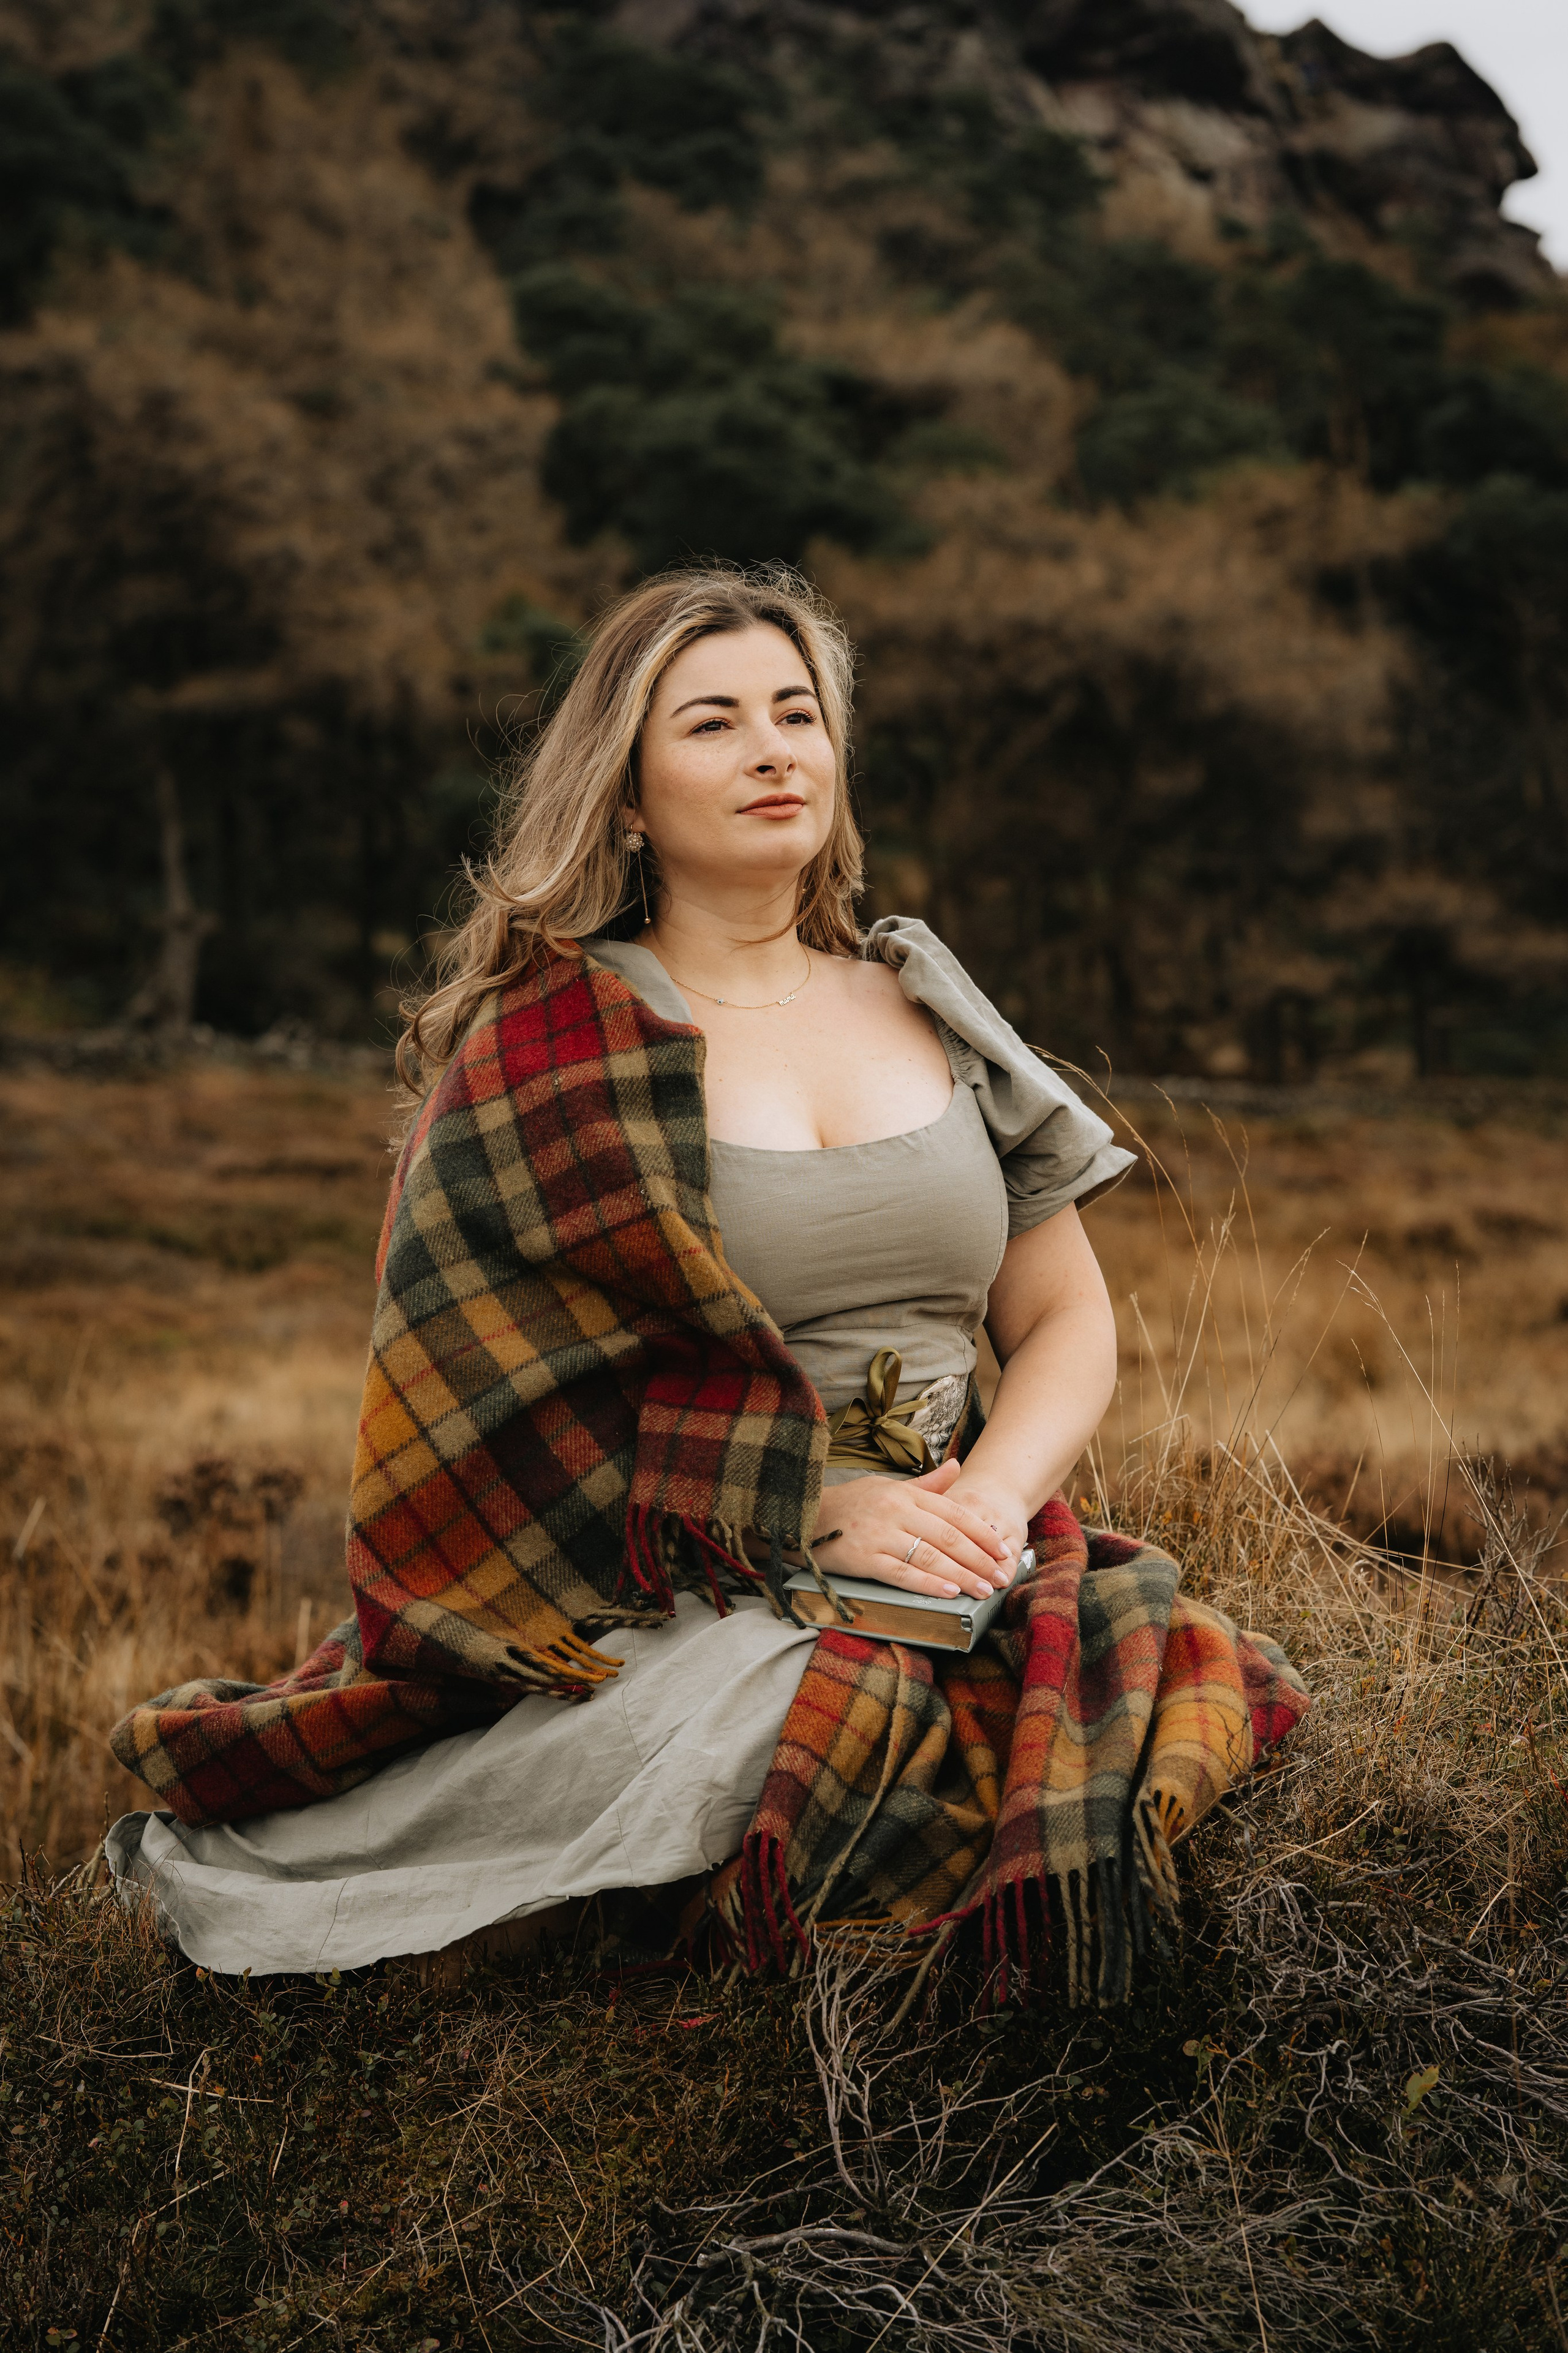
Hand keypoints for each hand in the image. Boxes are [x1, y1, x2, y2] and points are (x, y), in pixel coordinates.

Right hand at [810, 1459, 1016, 1600]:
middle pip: (947, 1536)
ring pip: (929, 1556)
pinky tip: (949, 1592)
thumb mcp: (889, 1487)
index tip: (1004, 1551)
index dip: (982, 1534)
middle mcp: (895, 1511)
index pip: (954, 1513)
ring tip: (984, 1590)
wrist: (803, 1515)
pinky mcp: (862, 1558)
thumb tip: (958, 1467)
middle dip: (980, 1559)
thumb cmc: (851, 1504)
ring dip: (962, 1575)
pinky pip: (900, 1572)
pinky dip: (927, 1583)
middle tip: (1002, 1577)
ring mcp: (878, 1535)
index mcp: (905, 1494)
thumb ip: (927, 1485)